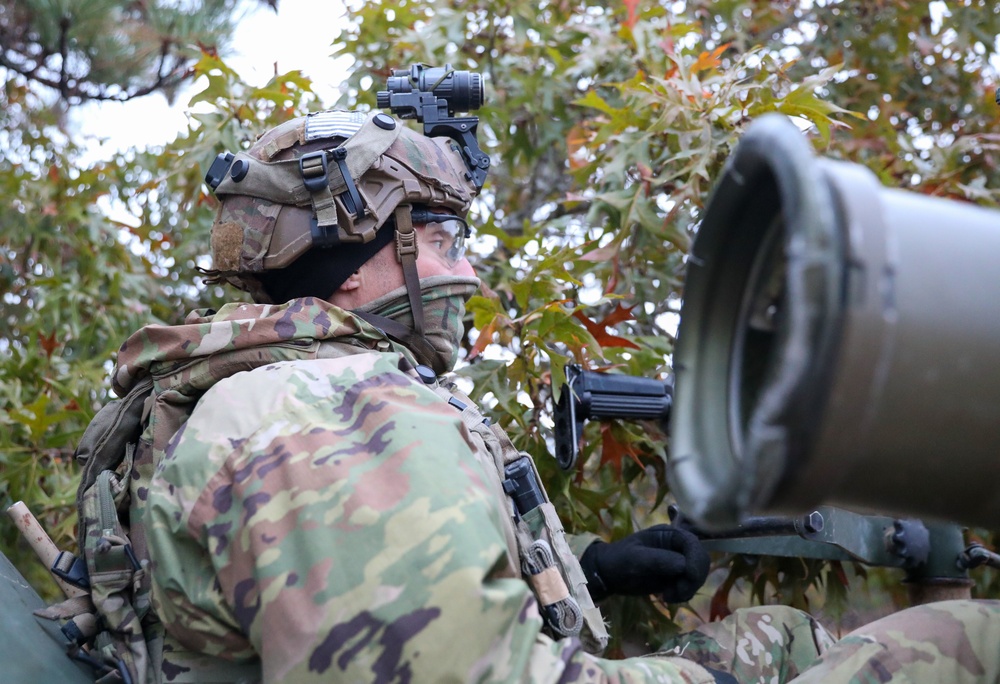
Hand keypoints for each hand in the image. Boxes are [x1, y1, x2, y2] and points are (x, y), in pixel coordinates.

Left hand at [580, 525, 709, 602]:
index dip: (696, 560)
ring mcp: (677, 562)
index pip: (693, 544)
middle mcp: (676, 546)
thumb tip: (683, 565)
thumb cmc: (619, 560)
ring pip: (697, 575)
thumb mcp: (636, 558)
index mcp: (669, 534)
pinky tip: (666, 597)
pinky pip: (689, 586)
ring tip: (668, 596)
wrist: (608, 575)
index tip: (690, 577)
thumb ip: (659, 559)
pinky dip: (683, 594)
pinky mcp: (674, 577)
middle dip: (694, 578)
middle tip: (677, 592)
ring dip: (688, 588)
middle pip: (701, 560)